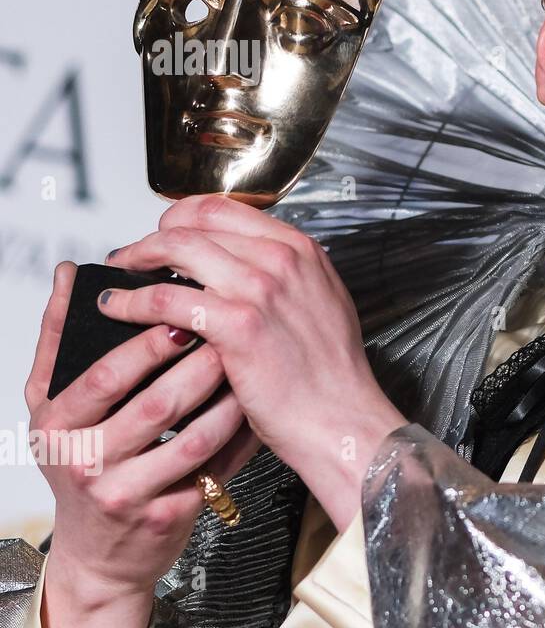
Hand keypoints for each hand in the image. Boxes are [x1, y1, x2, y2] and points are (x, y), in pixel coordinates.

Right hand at [25, 262, 258, 627]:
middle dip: (200, 363)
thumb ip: (59, 342)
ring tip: (253, 362)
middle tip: (235, 327)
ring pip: (194, 437)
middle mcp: (87, 463)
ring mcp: (128, 494)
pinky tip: (259, 408)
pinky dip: (242, 435)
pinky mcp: (167, 518)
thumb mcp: (55, 408)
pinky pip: (217, 468)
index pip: (105, 376)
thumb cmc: (84, 464)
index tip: (184, 308)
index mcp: (57, 426)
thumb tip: (71, 275)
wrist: (98, 554)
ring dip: (230, 396)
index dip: (147, 342)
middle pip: (156, 405)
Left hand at [100, 195, 405, 529]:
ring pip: (177, 248)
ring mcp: (261, 288)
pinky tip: (119, 308)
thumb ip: (286, 277)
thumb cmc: (331, 376)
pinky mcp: (238, 324)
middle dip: (154, 236)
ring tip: (120, 277)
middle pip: (196, 223)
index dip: (183, 216)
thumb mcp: (321, 304)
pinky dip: (134, 300)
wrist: (342, 418)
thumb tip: (242, 268)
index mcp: (301, 250)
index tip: (164, 232)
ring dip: (137, 259)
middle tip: (132, 255)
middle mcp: (282, 260)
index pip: (225, 209)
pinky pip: (167, 298)